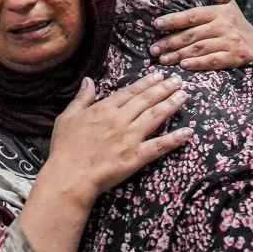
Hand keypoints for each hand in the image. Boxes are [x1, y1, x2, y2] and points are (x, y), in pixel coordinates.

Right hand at [45, 72, 192, 205]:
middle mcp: (120, 120)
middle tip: (177, 80)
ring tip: (184, 95)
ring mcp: (130, 138)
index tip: (158, 75)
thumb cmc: (65, 149)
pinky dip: (175, 138)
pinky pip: (159, 145)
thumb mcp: (67, 118)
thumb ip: (81, 99)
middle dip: (163, 88)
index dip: (145, 82)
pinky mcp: (136, 157)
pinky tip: (188, 132)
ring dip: (171, 104)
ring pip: (156, 116)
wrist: (69, 176)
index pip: (129, 92)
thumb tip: (88, 80)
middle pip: (146, 100)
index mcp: (104, 109)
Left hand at [149, 0, 252, 69]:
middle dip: (170, 42)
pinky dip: (198, 64)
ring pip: (200, 49)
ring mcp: (231, 42)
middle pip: (192, 35)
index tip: (156, 24)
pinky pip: (213, 61)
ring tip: (163, 59)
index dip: (174, 20)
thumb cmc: (237, 25)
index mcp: (220, 12)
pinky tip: (184, 65)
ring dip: (179, 54)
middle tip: (153, 49)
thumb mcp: (229, 6)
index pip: (193, 15)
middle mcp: (225, 26)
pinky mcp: (235, 57)